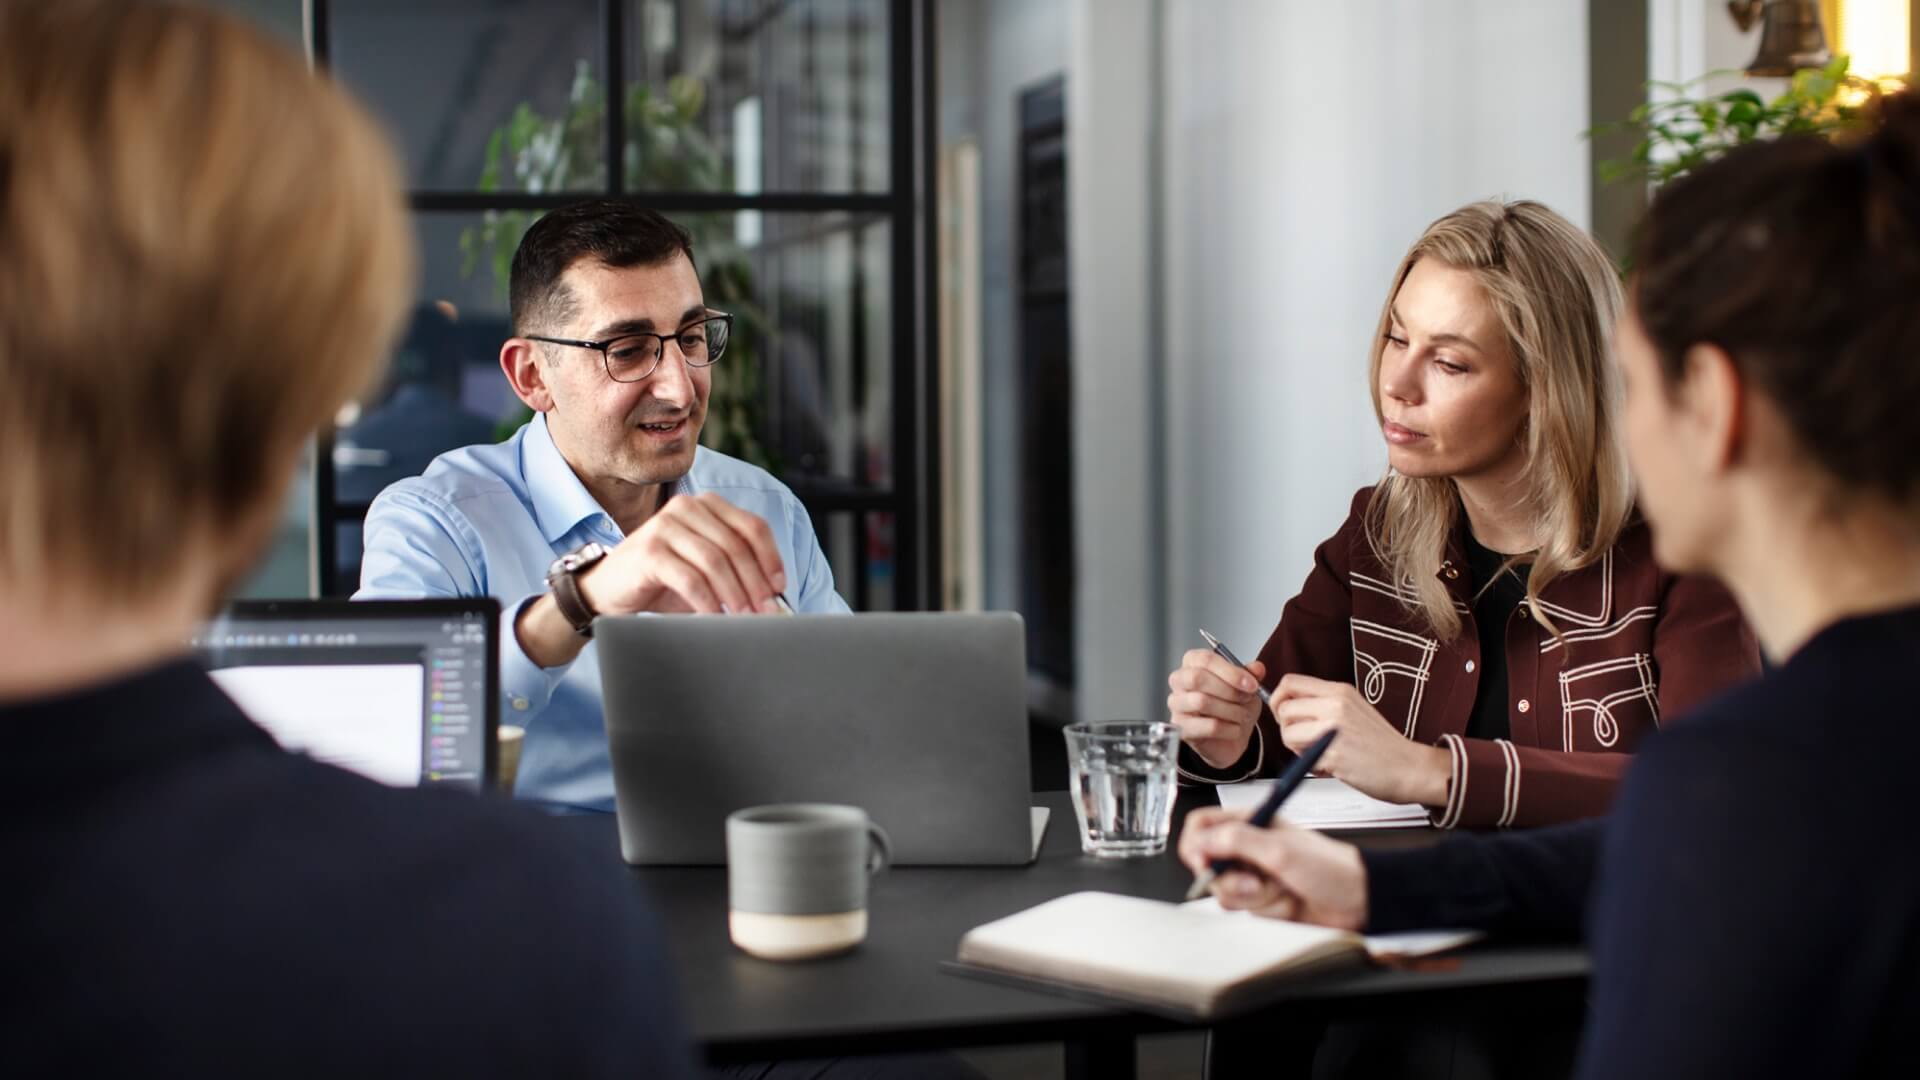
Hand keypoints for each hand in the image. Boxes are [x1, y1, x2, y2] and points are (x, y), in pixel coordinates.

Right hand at [580, 493, 787, 615]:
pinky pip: (690, 579)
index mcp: (706, 505)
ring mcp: (666, 526)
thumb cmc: (663, 580)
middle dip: (756, 583)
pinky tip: (715, 619)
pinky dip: (708, 602)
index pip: (752, 527)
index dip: (771, 559)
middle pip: (736, 546)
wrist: (609, 589)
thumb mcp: (705, 569)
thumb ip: (735, 570)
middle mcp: (687, 507)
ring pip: (715, 561)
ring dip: (735, 594)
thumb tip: (774, 597)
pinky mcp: (650, 550)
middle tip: (767, 612)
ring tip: (745, 619)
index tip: (780, 588)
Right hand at [1166, 650, 1266, 768]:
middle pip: (1197, 678)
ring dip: (1231, 710)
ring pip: (1202, 702)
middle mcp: (1179, 681)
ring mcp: (1177, 705)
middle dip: (1229, 690)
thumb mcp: (1246, 686)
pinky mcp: (1181, 728)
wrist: (1231, 737)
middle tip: (1247, 698)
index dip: (1231, 672)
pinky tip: (1235, 729)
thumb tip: (1257, 668)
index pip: (1205, 659)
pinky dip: (1229, 729)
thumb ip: (1251, 674)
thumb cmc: (1233, 705)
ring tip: (1243, 715)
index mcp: (1193, 663)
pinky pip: (1208, 726)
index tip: (1252, 684)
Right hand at [1178, 806, 1367, 928]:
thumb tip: (1202, 842)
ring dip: (1252, 897)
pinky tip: (1285, 902)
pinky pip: (1244, 910)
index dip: (1196, 844)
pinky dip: (1265, 909)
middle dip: (1230, 879)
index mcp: (1251, 823)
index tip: (1203, 861)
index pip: (1202, 826)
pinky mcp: (1262, 900)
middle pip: (1208, 864)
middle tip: (1253, 882)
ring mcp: (1254, 876)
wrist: (1358, 900)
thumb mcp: (1280, 849)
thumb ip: (1236, 841)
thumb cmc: (1330, 867)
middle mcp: (1248, 848)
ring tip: (1279, 890)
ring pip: (1225, 891)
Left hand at [1270, 675, 1448, 805]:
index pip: (1290, 682)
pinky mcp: (1334, 753)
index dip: (1279, 699)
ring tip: (1319, 753)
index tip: (1286, 714)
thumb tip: (1289, 706)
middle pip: (1284, 708)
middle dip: (1286, 728)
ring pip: (1287, 733)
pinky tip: (1330, 765)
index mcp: (1339, 691)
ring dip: (1296, 748)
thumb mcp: (1353, 709)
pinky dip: (1310, 765)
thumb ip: (1323, 704)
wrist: (1409, 767)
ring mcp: (1334, 728)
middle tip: (1303, 740)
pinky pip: (1302, 757)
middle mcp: (1336, 705)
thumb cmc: (1382, 744)